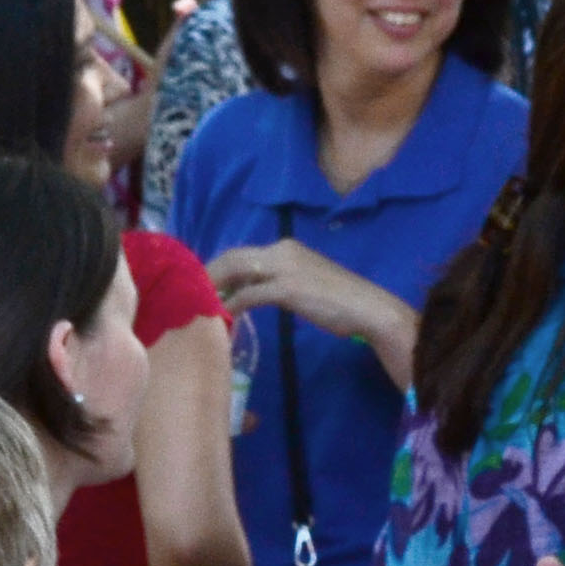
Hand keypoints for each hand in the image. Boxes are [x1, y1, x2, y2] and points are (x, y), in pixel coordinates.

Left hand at [210, 239, 415, 357]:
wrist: (371, 309)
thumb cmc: (345, 302)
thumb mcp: (309, 283)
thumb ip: (283, 281)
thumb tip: (257, 291)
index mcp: (288, 248)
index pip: (243, 253)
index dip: (220, 268)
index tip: (207, 285)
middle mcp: (282, 251)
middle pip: (232, 257)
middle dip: (210, 275)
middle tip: (193, 295)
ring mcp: (284, 269)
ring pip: (235, 271)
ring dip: (215, 288)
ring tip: (201, 305)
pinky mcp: (287, 289)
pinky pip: (248, 295)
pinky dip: (232, 305)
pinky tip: (226, 317)